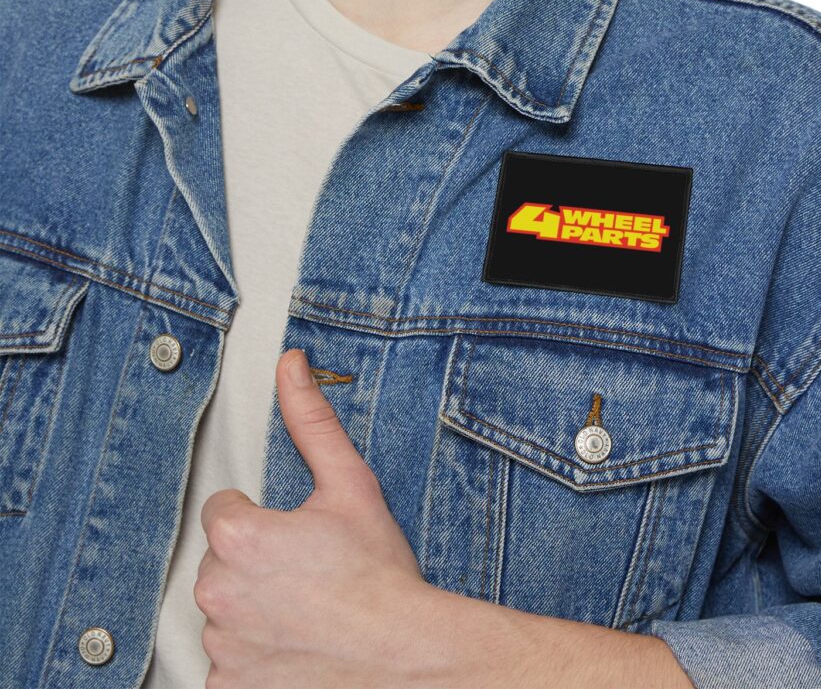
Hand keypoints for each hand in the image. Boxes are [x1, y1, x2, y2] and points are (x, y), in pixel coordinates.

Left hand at [195, 348, 434, 686]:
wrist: (401, 654)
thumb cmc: (377, 573)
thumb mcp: (351, 483)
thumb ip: (311, 420)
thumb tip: (291, 365)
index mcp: (239, 538)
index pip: (223, 512)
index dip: (262, 518)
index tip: (296, 534)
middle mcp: (218, 594)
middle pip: (221, 563)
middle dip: (256, 563)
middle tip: (308, 570)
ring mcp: (222, 648)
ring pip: (226, 613)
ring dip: (254, 609)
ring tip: (307, 609)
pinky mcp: (228, 688)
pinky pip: (229, 665)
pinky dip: (255, 656)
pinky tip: (296, 645)